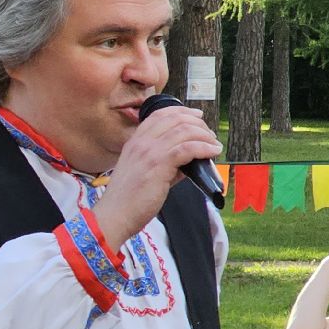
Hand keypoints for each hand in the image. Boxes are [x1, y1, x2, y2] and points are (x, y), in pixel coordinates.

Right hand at [90, 103, 220, 245]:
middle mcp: (141, 143)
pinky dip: (204, 148)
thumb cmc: (127, 200)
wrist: (114, 216)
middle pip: (176, 119)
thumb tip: (189, 161)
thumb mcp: (142, 173)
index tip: (197, 116)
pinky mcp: (158, 165)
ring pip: (184, 131)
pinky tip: (212, 152)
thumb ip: (165, 163)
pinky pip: (188, 148)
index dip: (182, 111)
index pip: (159, 115)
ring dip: (205, 136)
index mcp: (134, 142)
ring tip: (213, 145)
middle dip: (198, 124)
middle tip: (209, 134)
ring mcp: (149, 152)